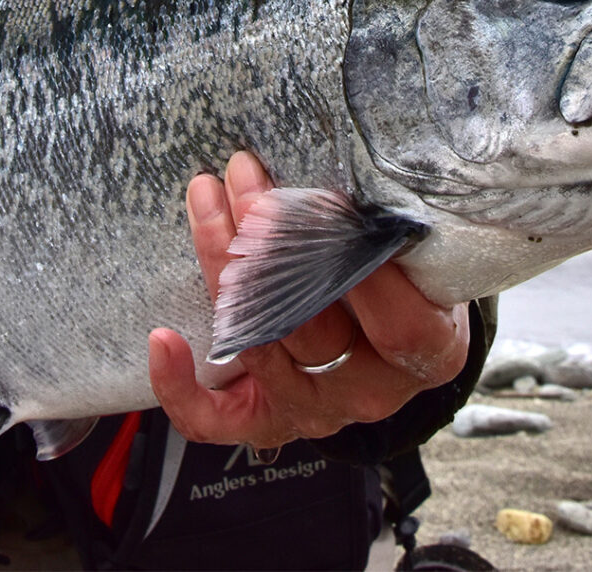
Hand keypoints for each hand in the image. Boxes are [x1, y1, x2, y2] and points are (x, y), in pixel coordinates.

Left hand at [148, 152, 469, 448]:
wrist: (392, 346)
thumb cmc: (408, 283)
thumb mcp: (425, 258)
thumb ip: (392, 231)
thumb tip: (350, 167)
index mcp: (428, 353)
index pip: (398, 325)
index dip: (358, 268)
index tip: (324, 201)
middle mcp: (371, 391)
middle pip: (311, 329)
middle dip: (270, 247)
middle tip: (246, 180)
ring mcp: (316, 411)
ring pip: (258, 350)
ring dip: (222, 270)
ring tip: (207, 200)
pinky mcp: (266, 423)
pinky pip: (214, 421)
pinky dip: (180, 385)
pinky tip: (163, 338)